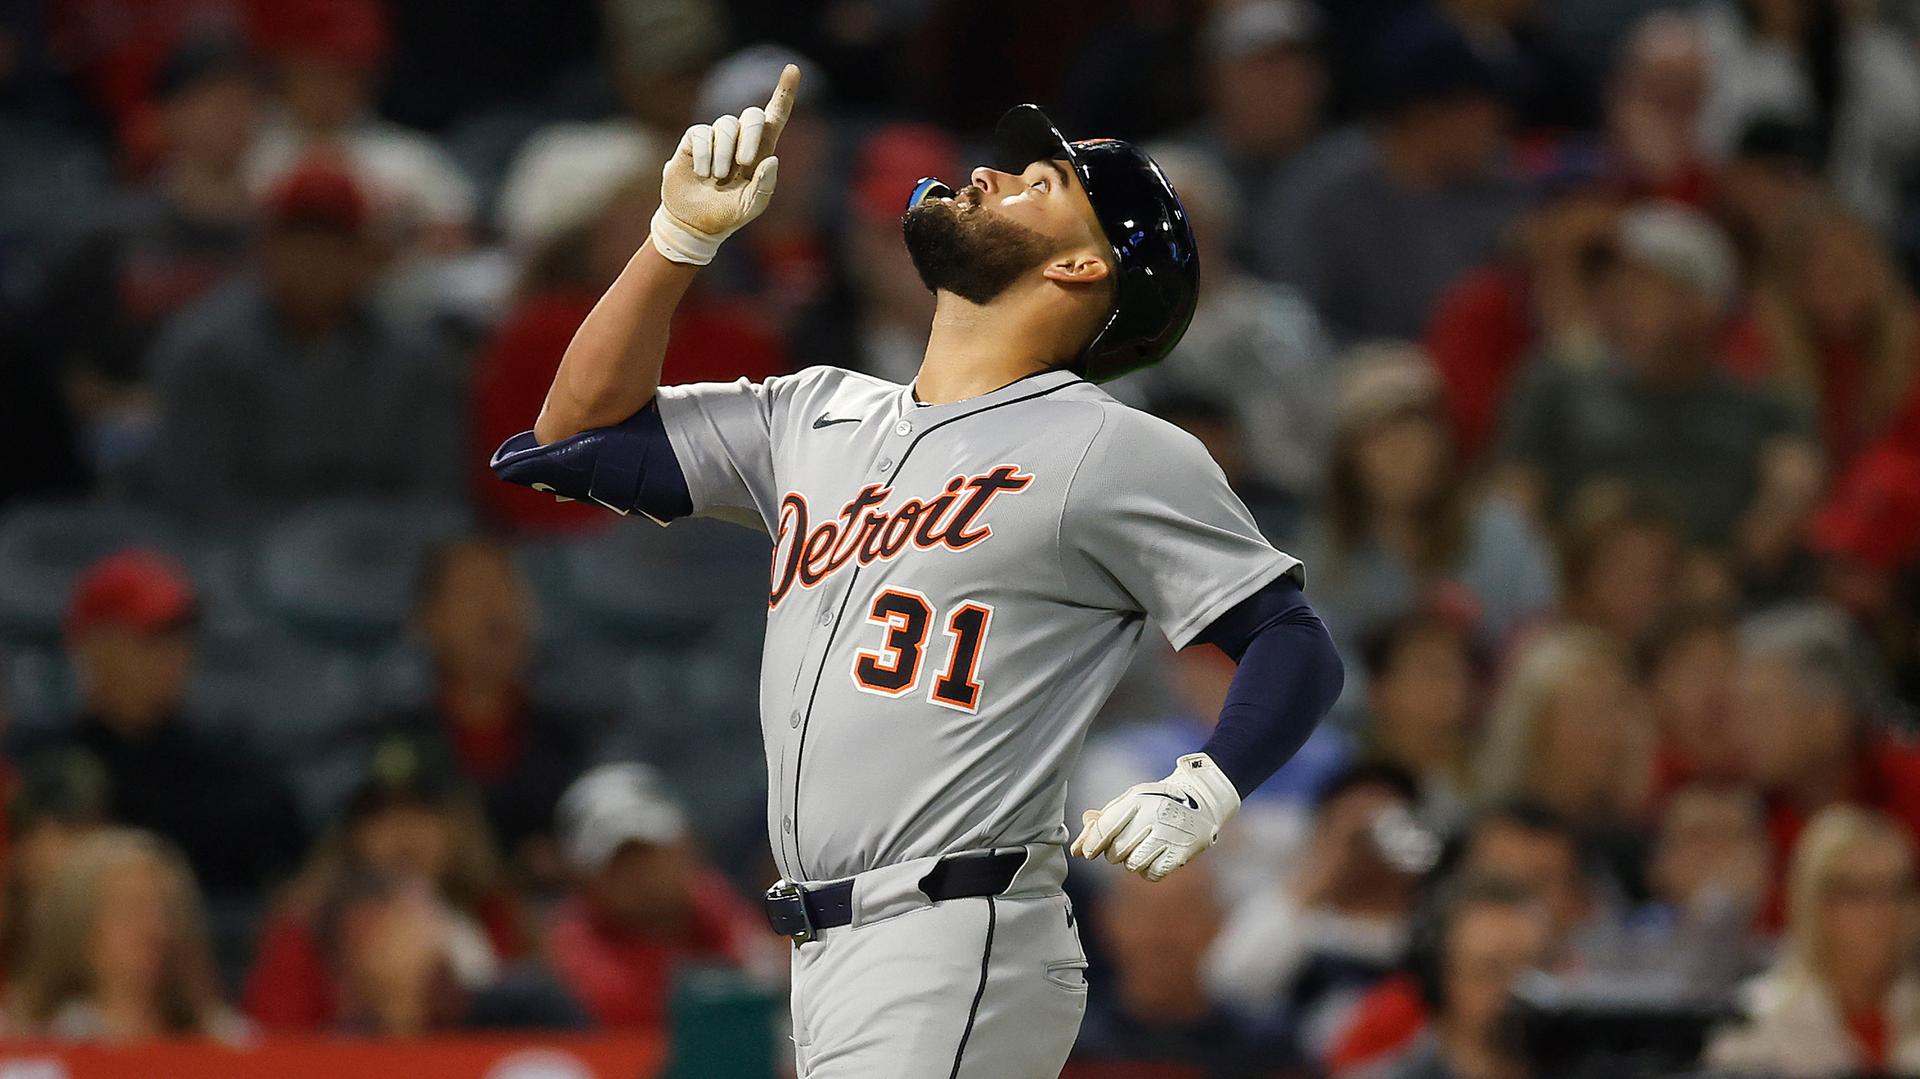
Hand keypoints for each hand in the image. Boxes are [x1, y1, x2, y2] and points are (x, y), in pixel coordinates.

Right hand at [651, 63, 800, 264]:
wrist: (694, 223)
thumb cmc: (727, 214)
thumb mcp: (752, 206)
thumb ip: (765, 186)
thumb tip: (771, 159)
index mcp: (760, 151)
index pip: (774, 116)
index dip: (784, 93)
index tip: (793, 69)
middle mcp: (739, 139)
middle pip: (751, 116)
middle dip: (750, 135)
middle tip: (744, 163)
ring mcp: (716, 137)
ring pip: (725, 125)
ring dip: (724, 155)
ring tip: (718, 178)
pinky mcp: (694, 140)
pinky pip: (702, 134)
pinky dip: (706, 155)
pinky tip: (702, 174)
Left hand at [1071, 753, 1240, 881]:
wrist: (1202, 799)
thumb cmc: (1158, 801)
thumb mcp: (1130, 800)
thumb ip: (1104, 820)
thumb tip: (1077, 847)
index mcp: (1136, 800)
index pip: (1104, 828)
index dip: (1091, 844)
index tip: (1086, 853)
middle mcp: (1152, 816)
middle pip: (1116, 851)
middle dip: (1115, 852)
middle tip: (1127, 844)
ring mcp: (1169, 834)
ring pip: (1133, 865)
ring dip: (1133, 862)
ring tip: (1143, 849)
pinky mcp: (1182, 852)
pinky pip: (1152, 874)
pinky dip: (1149, 870)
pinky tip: (1154, 858)